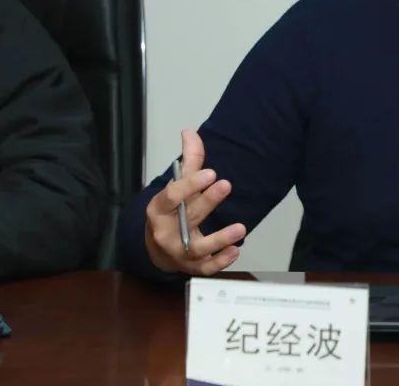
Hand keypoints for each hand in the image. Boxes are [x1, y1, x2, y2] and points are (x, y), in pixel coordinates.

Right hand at [144, 130, 245, 274]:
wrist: (157, 248)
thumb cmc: (172, 211)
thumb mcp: (177, 186)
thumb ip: (188, 160)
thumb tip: (190, 132)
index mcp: (159, 208)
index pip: (171, 196)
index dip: (189, 184)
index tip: (210, 172)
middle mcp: (166, 231)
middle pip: (188, 216)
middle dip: (207, 201)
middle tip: (226, 184)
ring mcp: (178, 252)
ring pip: (197, 248)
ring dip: (220, 238)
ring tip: (241, 228)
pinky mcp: (192, 267)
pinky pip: (206, 267)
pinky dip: (221, 261)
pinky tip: (236, 250)